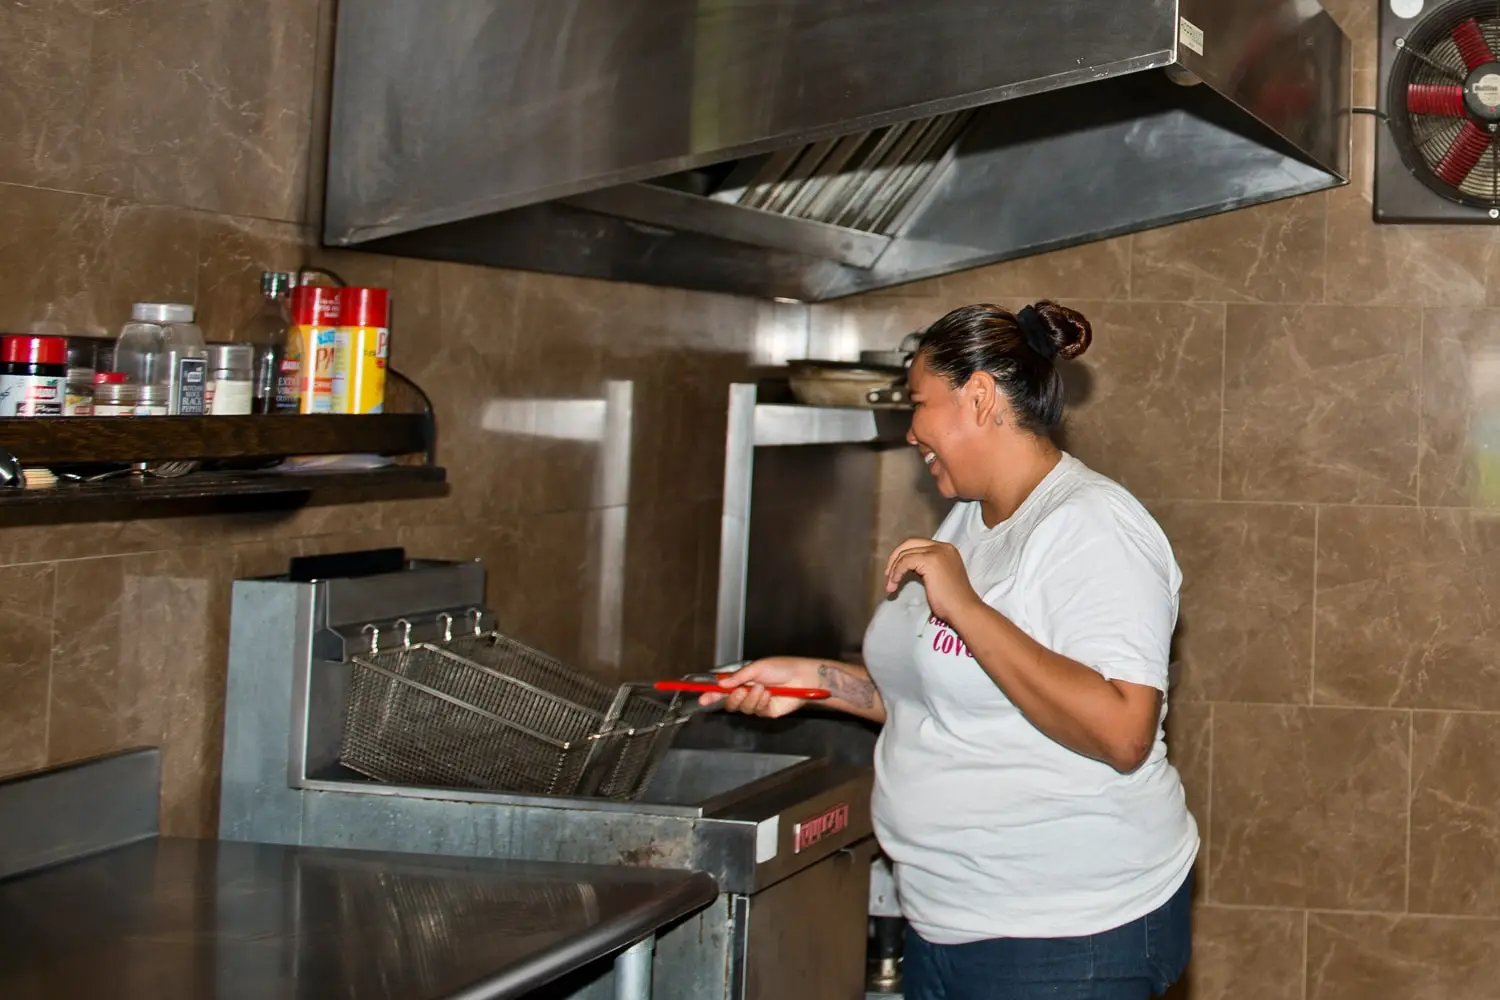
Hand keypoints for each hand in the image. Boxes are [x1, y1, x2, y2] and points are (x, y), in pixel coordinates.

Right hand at [697, 656, 820, 718]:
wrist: (802, 678)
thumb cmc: (781, 668)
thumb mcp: (757, 667)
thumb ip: (739, 677)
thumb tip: (722, 684)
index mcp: (742, 680)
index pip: (722, 689)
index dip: (711, 695)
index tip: (702, 699)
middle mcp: (747, 692)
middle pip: (729, 703)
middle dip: (733, 698)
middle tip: (741, 690)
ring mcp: (756, 703)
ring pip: (743, 708)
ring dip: (751, 698)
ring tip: (763, 688)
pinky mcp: (766, 712)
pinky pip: (756, 711)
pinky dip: (761, 702)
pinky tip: (769, 695)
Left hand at [884, 538, 980, 622]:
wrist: (964, 610)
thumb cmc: (952, 602)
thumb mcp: (939, 578)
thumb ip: (927, 568)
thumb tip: (907, 567)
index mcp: (946, 550)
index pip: (918, 544)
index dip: (903, 555)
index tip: (894, 572)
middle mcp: (942, 547)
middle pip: (910, 543)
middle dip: (895, 558)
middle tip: (888, 576)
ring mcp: (937, 552)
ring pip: (905, 552)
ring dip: (893, 569)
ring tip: (890, 585)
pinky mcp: (931, 561)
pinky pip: (905, 562)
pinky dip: (896, 572)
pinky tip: (894, 585)